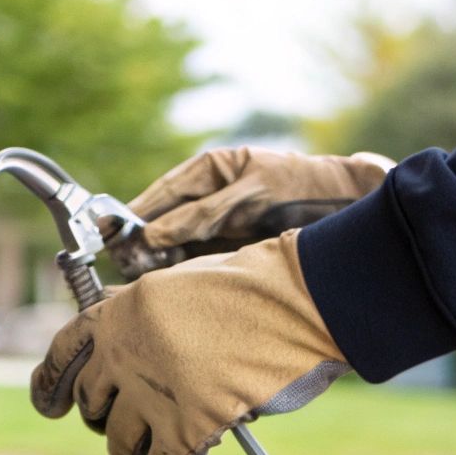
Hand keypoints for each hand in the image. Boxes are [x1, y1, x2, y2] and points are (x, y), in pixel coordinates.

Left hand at [32, 231, 345, 454]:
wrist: (299, 299)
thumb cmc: (252, 289)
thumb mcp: (177, 286)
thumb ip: (143, 320)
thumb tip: (123, 355)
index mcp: (117, 313)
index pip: (63, 354)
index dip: (51, 385)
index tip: (51, 405)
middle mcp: (123, 354)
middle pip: (93, 406)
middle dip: (104, 424)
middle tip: (122, 433)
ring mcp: (153, 392)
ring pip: (121, 446)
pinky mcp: (189, 427)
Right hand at [128, 146, 393, 251]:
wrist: (343, 207)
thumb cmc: (299, 188)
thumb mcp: (248, 196)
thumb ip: (202, 215)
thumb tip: (156, 235)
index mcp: (210, 170)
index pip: (163, 192)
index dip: (136, 212)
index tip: (112, 232)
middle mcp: (209, 196)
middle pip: (164, 219)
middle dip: (142, 240)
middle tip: (121, 262)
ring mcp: (218, 223)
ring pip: (176, 243)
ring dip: (158, 259)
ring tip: (138, 276)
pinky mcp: (229, 248)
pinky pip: (197, 259)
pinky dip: (181, 271)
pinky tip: (167, 283)